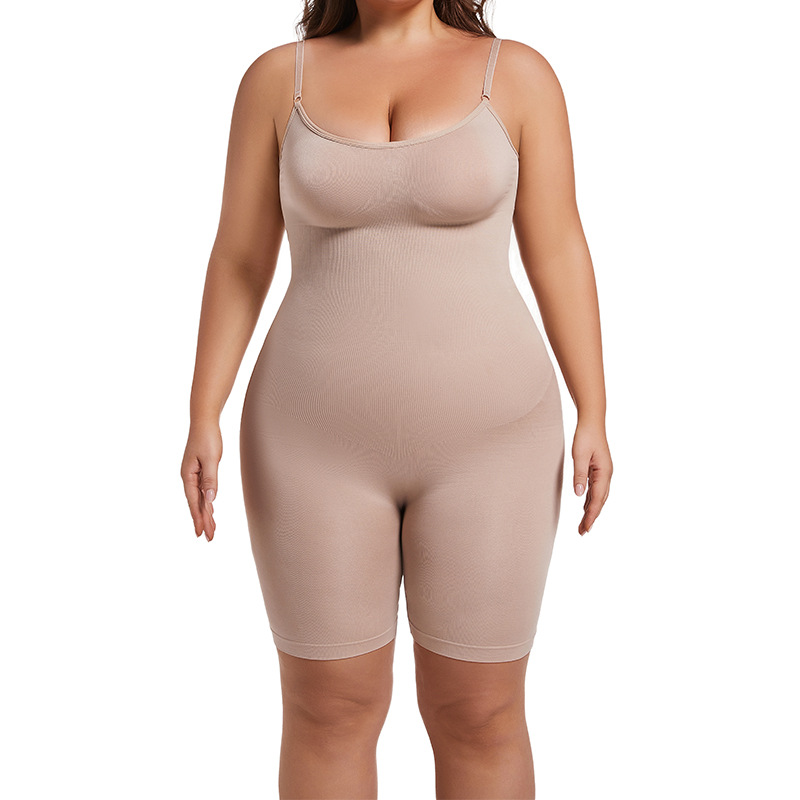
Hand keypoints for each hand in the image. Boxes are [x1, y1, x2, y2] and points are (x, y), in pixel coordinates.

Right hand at [180, 421, 222, 540]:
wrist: (204, 421)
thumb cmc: (207, 438)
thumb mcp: (211, 459)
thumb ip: (211, 480)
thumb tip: (211, 499)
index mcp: (188, 476)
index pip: (195, 502)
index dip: (199, 518)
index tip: (201, 533)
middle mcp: (188, 477)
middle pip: (196, 504)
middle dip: (203, 521)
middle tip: (210, 538)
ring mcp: (193, 474)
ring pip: (200, 498)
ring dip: (206, 514)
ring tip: (211, 529)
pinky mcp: (199, 470)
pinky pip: (203, 491)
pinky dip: (207, 502)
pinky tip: (210, 509)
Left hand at [571, 421, 611, 535]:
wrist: (592, 421)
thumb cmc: (585, 436)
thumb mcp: (579, 455)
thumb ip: (580, 475)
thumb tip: (579, 495)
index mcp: (604, 473)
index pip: (597, 499)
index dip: (591, 515)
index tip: (585, 528)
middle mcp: (606, 475)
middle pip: (600, 501)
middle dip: (592, 517)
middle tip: (582, 532)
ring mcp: (603, 472)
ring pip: (598, 496)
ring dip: (591, 510)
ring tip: (583, 524)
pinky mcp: (598, 469)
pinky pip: (595, 489)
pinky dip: (591, 500)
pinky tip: (585, 506)